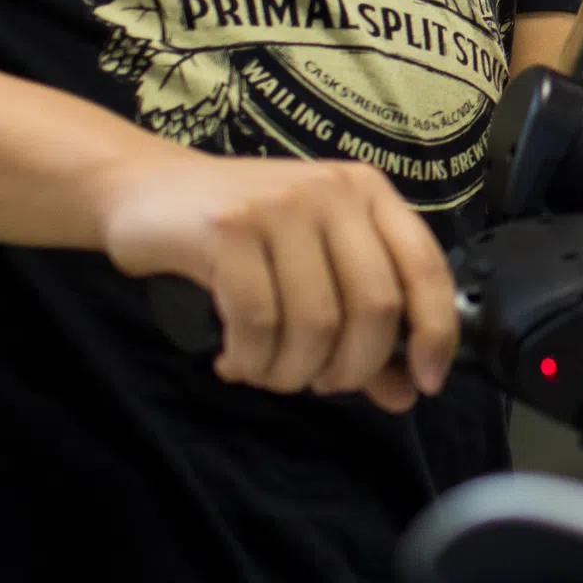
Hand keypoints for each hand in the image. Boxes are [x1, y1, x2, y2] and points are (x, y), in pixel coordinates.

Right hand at [95, 141, 456, 409]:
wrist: (146, 189)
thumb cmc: (241, 234)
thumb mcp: (311, 266)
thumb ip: (361, 328)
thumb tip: (404, 393)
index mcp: (368, 193)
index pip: (425, 267)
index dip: (435, 332)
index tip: (424, 382)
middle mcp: (333, 191)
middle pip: (374, 307)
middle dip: (351, 368)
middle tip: (318, 383)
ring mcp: (281, 205)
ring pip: (316, 323)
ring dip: (292, 371)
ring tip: (267, 371)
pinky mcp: (228, 228)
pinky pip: (258, 322)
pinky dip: (252, 360)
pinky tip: (235, 360)